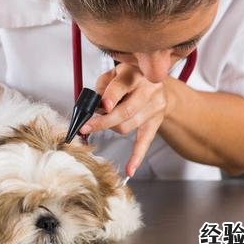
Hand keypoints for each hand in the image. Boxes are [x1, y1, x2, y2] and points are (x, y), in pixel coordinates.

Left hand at [79, 63, 172, 177]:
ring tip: (101, 123)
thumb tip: (92, 106)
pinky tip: (129, 169)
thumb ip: (102, 87)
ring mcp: (155, 107)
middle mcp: (149, 89)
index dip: (111, 97)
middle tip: (86, 127)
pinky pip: (145, 142)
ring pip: (128, 126)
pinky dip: (137, 157)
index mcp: (135, 74)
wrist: (155, 84)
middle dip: (104, 122)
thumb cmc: (129, 78)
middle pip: (126, 111)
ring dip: (111, 128)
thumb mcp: (114, 73)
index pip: (122, 86)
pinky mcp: (156, 122)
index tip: (102, 106)